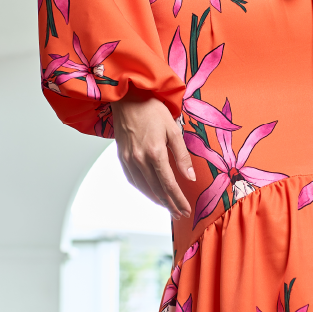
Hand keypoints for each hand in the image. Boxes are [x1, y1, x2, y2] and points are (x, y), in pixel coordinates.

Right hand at [110, 92, 194, 219]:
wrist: (128, 98)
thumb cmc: (152, 109)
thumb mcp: (173, 129)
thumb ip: (182, 156)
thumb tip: (190, 177)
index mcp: (155, 152)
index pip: (169, 184)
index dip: (178, 199)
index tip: (186, 209)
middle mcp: (140, 159)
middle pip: (157, 190)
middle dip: (170, 204)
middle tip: (180, 213)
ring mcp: (129, 159)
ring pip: (144, 187)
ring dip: (157, 200)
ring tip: (168, 206)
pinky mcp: (122, 157)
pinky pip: (133, 180)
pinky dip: (144, 190)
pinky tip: (152, 193)